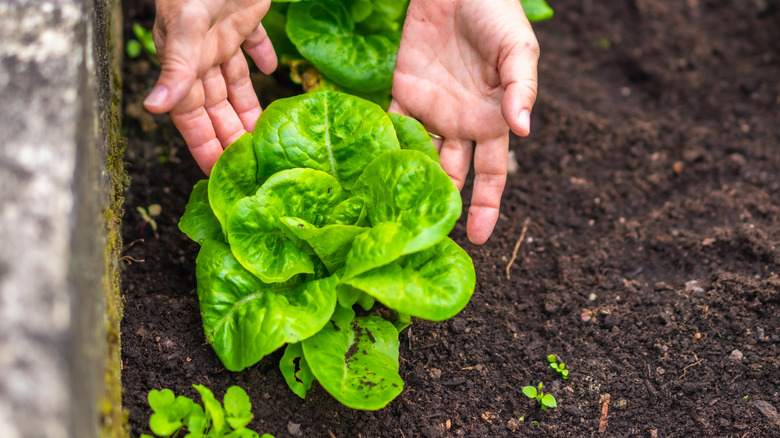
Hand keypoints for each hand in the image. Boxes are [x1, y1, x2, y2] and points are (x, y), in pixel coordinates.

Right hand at [143, 0, 276, 174]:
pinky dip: (264, 58)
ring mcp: (224, 34)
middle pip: (217, 106)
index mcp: (185, 61)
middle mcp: (203, 53)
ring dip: (249, 108)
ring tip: (266, 136)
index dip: (203, 145)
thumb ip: (175, 67)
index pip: (192, 115)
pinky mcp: (245, 15)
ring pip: (237, 83)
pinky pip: (254, 44)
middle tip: (249, 167)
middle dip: (230, 135)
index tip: (215, 176)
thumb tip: (152, 109)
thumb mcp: (186, 27)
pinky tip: (274, 72)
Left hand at [388, 0, 539, 243]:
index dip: (487, 207)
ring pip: (420, 159)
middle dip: (443, 208)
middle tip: (428, 240)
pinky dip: (384, 148)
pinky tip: (375, 175)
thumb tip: (525, 130)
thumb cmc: (497, 14)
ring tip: (397, 216)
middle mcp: (462, 124)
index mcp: (492, 121)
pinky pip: (392, 127)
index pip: (491, 175)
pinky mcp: (403, 93)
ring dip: (411, 184)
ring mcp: (432, 111)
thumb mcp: (518, 50)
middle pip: (453, 176)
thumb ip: (522, 89)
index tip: (480, 240)